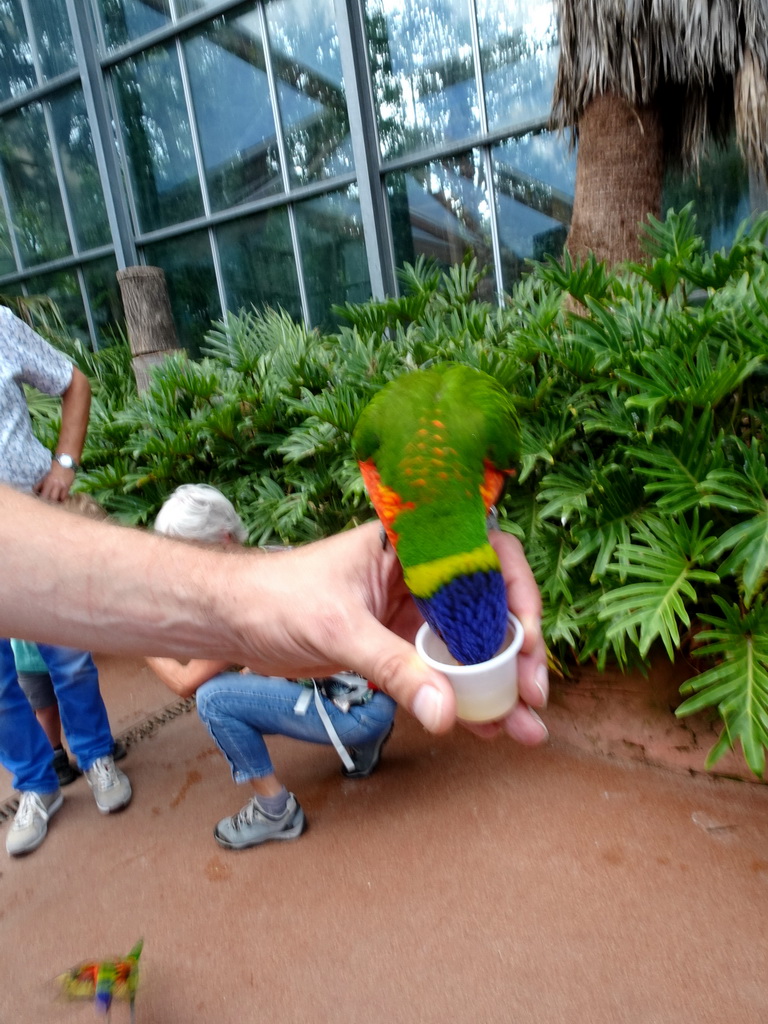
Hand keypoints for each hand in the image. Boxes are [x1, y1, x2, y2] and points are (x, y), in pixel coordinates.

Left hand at [34, 462, 74, 502]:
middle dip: (45, 502)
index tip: (36, 500)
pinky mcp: (68, 487)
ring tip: (50, 503)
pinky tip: (59, 500)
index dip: (38, 498)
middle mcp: (54, 485)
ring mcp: (62, 486)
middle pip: (48, 498)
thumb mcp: (46, 473)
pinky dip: (61, 500)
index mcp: (47, 481)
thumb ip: (41, 482)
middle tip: (43, 503)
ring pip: (56, 499)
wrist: (67, 461)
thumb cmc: (54, 466)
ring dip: (53, 502)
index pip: (42, 493)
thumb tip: (35, 490)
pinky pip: (64, 497)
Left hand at [231, 522, 547, 741]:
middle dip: (519, 652)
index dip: (517, 592)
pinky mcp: (398, 647)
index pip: (486, 553)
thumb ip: (392, 667)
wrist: (232, 621)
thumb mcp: (337, 628)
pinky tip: (487, 729)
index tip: (525, 637)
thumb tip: (444, 712)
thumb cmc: (276, 597)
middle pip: (489, 607)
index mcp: (412, 545)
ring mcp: (412, 614)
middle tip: (533, 694)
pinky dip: (464, 700)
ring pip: (471, 647)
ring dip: (499, 686)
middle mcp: (421, 576)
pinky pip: (443, 673)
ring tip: (526, 728)